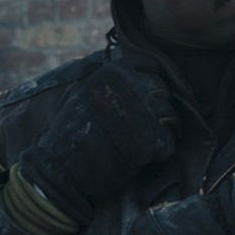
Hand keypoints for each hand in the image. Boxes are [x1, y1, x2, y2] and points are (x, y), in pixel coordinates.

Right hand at [18, 50, 178, 223]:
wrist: (62, 168)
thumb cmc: (71, 133)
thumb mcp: (85, 92)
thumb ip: (111, 80)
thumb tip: (134, 71)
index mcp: (116, 70)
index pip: (151, 66)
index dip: (149, 84)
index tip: (140, 98)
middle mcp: (135, 84)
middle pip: (163, 91)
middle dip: (156, 109)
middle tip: (137, 127)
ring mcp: (146, 111)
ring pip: (171, 116)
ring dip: (160, 130)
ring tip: (138, 142)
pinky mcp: (154, 137)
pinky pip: (170, 141)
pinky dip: (159, 151)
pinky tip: (139, 156)